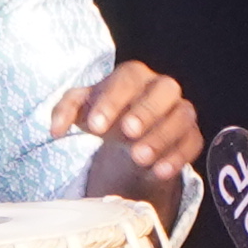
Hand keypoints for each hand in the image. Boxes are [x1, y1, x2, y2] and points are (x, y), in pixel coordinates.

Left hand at [60, 62, 201, 205]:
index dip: (112, 101)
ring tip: (139, 158)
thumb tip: (55, 129)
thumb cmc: (106, 116)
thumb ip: (65, 111)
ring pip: (181, 116)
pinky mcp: (191, 135)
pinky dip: (178, 157)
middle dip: (145, 111)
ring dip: (161, 137)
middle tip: (127, 133)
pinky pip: (192, 142)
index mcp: (133, 76)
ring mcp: (180, 110)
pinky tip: (159, 171)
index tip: (96, 127)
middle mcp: (161, 88)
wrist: (128, 137)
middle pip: (164, 90)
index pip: (127, 79)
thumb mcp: (82, 110)